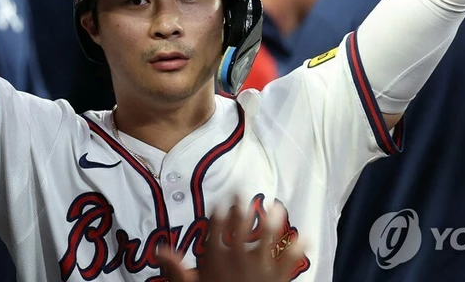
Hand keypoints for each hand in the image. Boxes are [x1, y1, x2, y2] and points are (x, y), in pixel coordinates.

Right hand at [156, 199, 306, 281]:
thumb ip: (177, 268)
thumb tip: (160, 250)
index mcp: (217, 263)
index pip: (215, 232)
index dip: (218, 214)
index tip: (221, 201)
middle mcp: (238, 262)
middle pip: (240, 230)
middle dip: (242, 210)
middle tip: (243, 192)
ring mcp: (259, 271)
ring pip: (267, 241)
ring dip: (272, 223)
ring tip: (277, 207)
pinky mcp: (276, 281)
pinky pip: (287, 263)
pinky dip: (295, 250)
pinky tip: (303, 238)